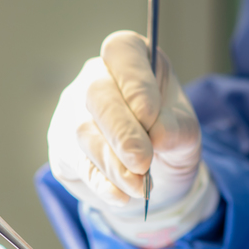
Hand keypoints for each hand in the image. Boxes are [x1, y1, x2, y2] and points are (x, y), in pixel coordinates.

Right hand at [48, 31, 214, 248]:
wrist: (155, 176)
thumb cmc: (170, 138)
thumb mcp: (187, 133)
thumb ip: (177, 129)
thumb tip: (158, 135)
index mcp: (131, 59)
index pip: (122, 52)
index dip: (134, 82)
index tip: (150, 114)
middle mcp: (95, 78)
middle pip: (96, 94)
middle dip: (121, 131)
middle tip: (143, 161)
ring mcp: (72, 111)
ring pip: (83, 132)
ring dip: (114, 163)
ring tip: (141, 186)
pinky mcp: (62, 148)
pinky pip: (76, 163)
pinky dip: (101, 183)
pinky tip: (121, 196)